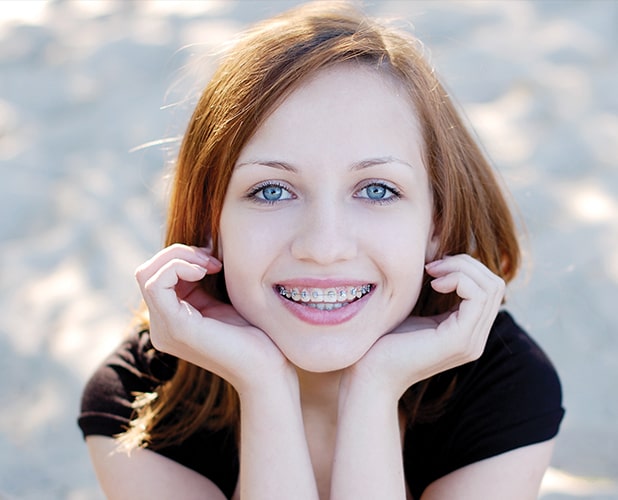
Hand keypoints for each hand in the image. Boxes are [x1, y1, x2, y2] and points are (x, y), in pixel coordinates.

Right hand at [135, 244, 293, 393]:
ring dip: (180, 258)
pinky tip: (205, 272)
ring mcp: (165, 329)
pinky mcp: (175, 327)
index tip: (215, 259)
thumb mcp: (224, 297)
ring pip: (148, 274)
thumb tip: (205, 236)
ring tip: (212, 265)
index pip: (155, 274)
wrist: (269, 367)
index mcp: (172, 319)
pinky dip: (178, 268)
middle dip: (177, 254)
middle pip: (147, 271)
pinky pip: (157, 284)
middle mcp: (161, 326)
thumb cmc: (256, 333)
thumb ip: (207, 275)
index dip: (181, 256)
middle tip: (213, 260)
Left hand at [344, 254, 504, 399]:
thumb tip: (440, 261)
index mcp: (467, 331)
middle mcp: (475, 339)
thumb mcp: (416, 312)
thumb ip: (435, 295)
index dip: (466, 267)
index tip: (433, 266)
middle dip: (465, 264)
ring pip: (491, 287)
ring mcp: (471, 342)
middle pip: (495, 284)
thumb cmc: (383, 341)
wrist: (369, 373)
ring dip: (461, 269)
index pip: (489, 288)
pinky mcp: (460, 340)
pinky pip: (478, 297)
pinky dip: (459, 280)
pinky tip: (434, 284)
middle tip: (432, 266)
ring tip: (431, 273)